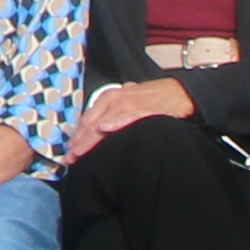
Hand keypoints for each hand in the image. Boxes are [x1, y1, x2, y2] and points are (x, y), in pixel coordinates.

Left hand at [68, 75, 191, 155]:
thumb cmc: (153, 99)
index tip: (70, 151)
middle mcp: (117, 99)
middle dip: (79, 141)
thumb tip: (98, 133)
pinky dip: (117, 121)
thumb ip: (113, 115)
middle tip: (70, 158)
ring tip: (79, 151)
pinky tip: (106, 129)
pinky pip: (128, 116)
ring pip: (106, 121)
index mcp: (110, 98)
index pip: (88, 119)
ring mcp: (130, 102)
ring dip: (91, 137)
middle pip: (93, 122)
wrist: (179, 92)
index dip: (77, 135)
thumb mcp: (128, 103)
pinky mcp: (145, 108)